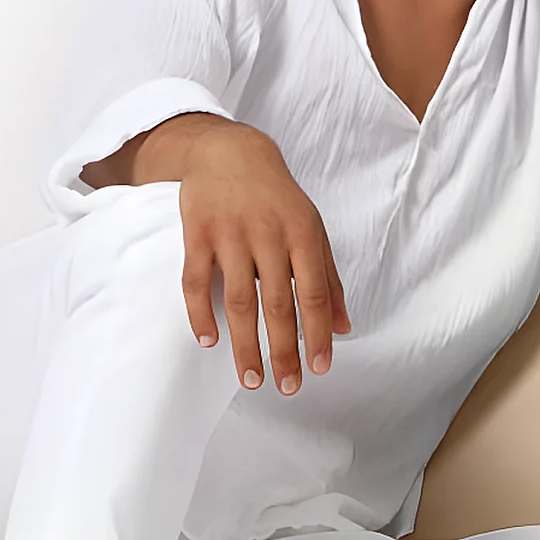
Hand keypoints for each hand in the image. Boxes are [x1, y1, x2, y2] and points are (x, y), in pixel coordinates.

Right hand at [98, 115, 350, 395]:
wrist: (229, 153)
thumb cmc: (276, 197)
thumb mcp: (311, 228)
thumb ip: (328, 277)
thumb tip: (343, 327)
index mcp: (302, 233)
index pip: (314, 293)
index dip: (319, 333)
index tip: (321, 367)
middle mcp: (267, 235)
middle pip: (277, 303)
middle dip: (284, 350)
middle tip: (287, 386)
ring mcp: (229, 235)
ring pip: (238, 300)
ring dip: (245, 344)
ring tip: (252, 378)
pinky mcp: (196, 234)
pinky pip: (195, 282)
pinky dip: (201, 314)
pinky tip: (209, 341)